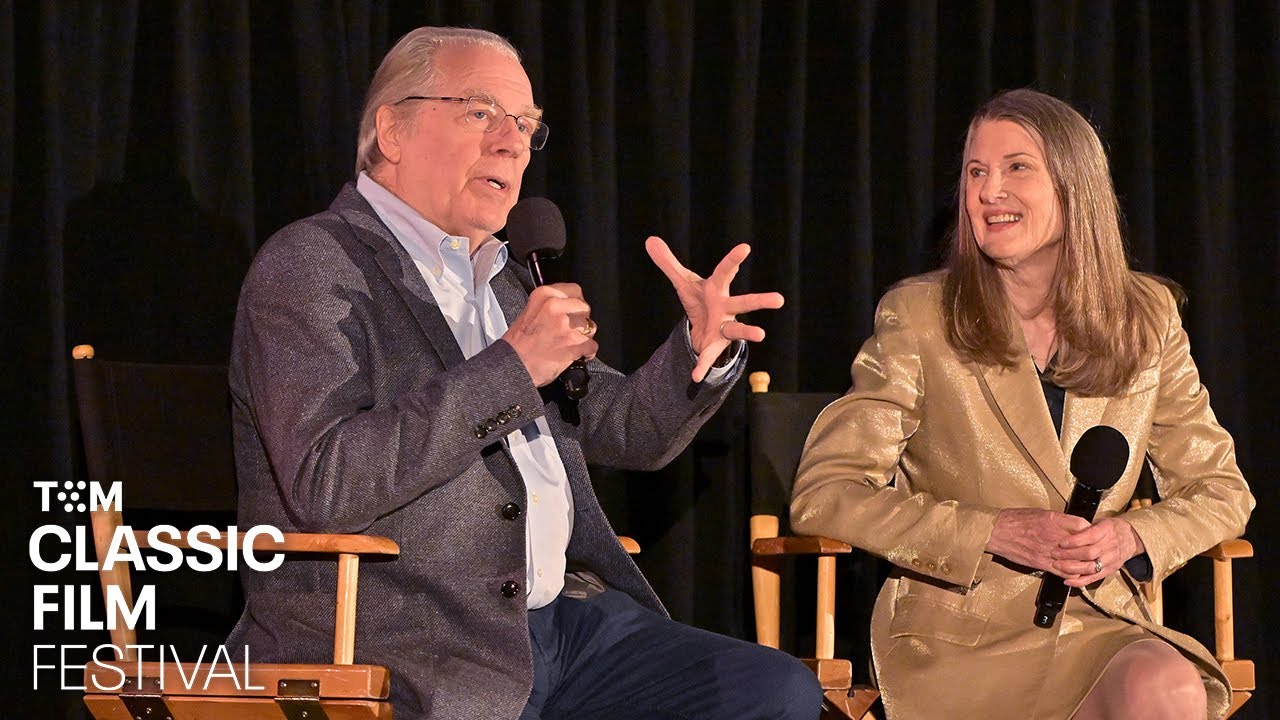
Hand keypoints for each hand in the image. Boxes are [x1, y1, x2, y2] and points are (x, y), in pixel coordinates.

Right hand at [502, 283, 597, 386]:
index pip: (575, 290)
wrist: (513, 365)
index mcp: (544, 295)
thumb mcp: (529, 312)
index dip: (576, 304)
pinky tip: (577, 354)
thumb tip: (569, 306)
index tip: (573, 312)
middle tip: (569, 331)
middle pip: (585, 308)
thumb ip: (550, 306)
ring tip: (570, 343)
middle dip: (580, 321)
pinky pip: (592, 345)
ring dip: (584, 337)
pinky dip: (587, 352)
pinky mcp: (574, 342)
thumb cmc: (518, 344)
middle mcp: (555, 306)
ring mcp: (565, 324)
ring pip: (590, 326)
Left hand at [644, 237, 784, 381]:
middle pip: (744, 302)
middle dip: (760, 300)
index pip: (725, 271)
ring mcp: (725, 327)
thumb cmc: (700, 299)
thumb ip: (668, 263)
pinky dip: (703, 367)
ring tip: (761, 334)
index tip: (745, 248)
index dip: (734, 259)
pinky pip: (709, 357)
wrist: (702, 326)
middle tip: (780, 299)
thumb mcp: (682, 282)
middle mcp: (726, 307)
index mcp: (717, 289)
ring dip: (749, 332)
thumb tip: (650, 240)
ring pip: (739, 329)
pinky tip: (696, 377)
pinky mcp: (716, 345)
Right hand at [985, 508, 1090, 574]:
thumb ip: (1056, 519)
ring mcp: (1048, 550)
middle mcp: (1053, 535)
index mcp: (1053, 519)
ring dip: (1084, 563)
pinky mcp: (1041, 563)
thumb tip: (1070, 524)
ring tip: (1087, 563)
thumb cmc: (1015, 520)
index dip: (1091, 530)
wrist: (997, 531)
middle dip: (1091, 548)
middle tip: (1094, 549)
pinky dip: (1072, 573)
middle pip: (1082, 545)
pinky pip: (1063, 572)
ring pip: (1076, 561)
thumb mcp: (1039, 512)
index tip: (1093, 533)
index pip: (1082, 525)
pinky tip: (1074, 572)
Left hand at [1052, 516, 1145, 586]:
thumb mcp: (1100, 522)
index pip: (1091, 536)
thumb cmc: (1109, 528)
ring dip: (1072, 568)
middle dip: (1069, 554)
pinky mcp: (1110, 571)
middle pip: (1089, 553)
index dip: (1075, 541)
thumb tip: (1065, 529)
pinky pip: (1094, 578)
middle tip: (1055, 554)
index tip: (1061, 542)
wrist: (1130, 538)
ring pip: (1091, 567)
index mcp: (1107, 530)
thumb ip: (1085, 527)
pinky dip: (1080, 581)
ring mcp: (1111, 560)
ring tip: (1057, 565)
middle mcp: (1111, 546)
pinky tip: (1067, 581)